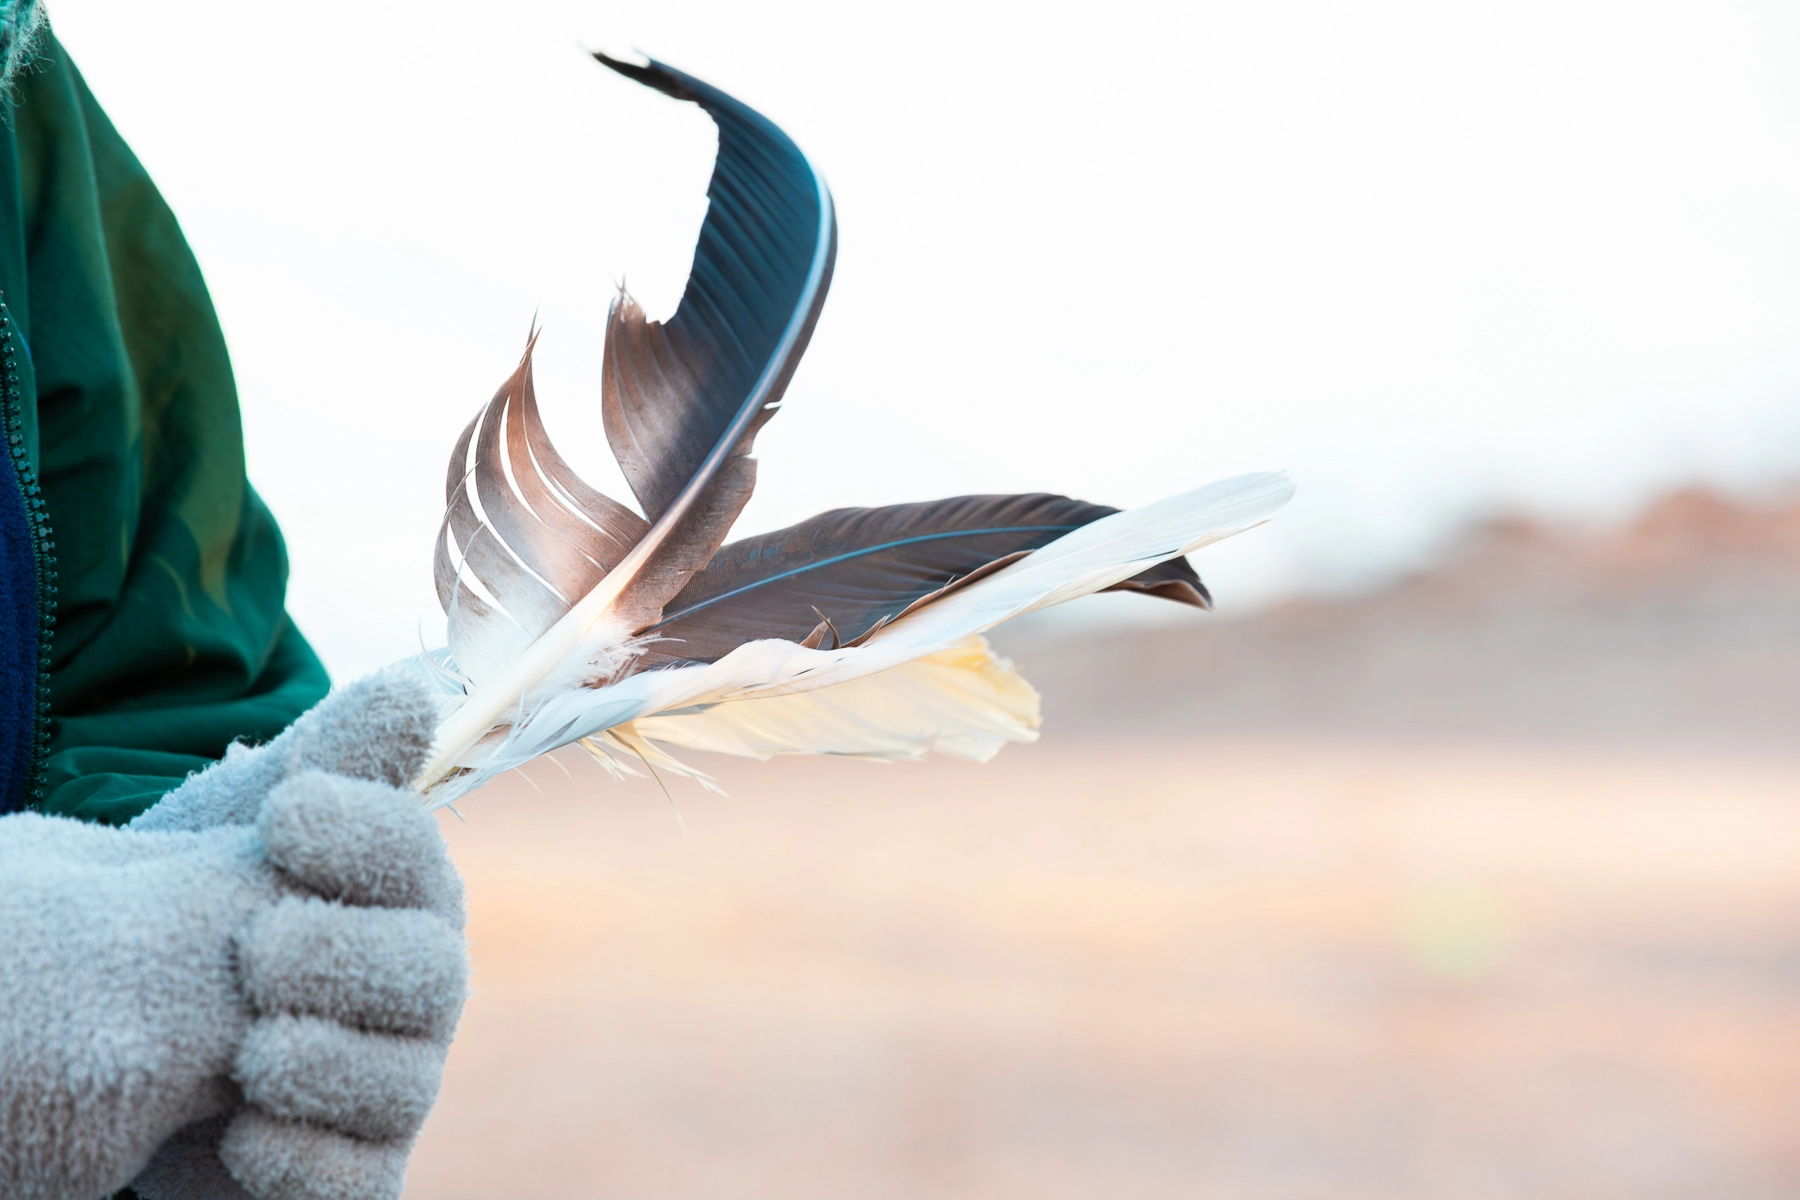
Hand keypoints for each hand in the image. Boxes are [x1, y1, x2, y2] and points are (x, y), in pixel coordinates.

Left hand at [0, 668, 467, 1199]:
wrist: (129, 1046)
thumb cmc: (189, 919)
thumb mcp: (238, 828)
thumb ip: (331, 761)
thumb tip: (419, 695)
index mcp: (396, 895)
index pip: (417, 857)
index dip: (367, 836)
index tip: (286, 817)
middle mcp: (412, 989)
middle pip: (430, 974)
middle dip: (345, 957)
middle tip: (256, 948)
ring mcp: (389, 1084)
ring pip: (402, 1083)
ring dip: (325, 1062)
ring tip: (249, 1053)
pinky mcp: (352, 1172)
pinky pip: (359, 1181)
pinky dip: (304, 1161)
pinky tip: (241, 1134)